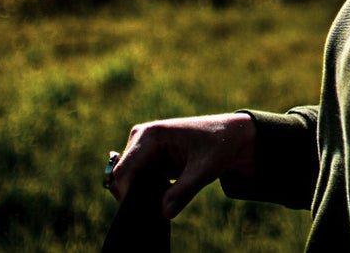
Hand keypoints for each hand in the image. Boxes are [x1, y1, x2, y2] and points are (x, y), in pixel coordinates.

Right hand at [107, 112, 255, 219]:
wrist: (228, 136)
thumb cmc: (218, 147)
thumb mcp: (204, 171)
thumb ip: (183, 192)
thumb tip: (163, 214)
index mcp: (151, 135)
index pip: (124, 171)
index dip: (129, 195)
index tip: (147, 211)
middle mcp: (141, 136)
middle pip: (122, 175)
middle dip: (135, 195)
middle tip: (162, 206)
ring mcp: (142, 145)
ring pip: (127, 178)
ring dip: (141, 192)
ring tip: (168, 196)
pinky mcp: (146, 154)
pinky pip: (136, 178)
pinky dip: (146, 189)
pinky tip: (166, 191)